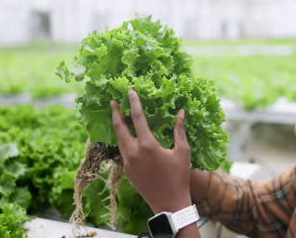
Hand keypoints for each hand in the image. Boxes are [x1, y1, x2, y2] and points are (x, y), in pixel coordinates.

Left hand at [111, 89, 191, 213]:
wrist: (170, 203)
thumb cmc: (179, 177)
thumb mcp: (182, 151)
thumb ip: (179, 130)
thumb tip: (180, 112)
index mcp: (147, 145)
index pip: (137, 117)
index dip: (134, 102)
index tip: (130, 91)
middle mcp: (133, 152)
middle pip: (119, 128)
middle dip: (115, 113)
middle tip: (113, 101)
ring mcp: (127, 163)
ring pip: (119, 140)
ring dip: (118, 127)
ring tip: (118, 117)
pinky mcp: (126, 171)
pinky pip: (123, 152)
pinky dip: (123, 141)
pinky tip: (127, 138)